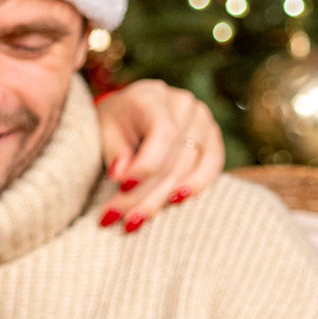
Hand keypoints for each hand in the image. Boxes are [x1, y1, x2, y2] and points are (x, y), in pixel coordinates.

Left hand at [92, 78, 226, 231]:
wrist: (132, 110)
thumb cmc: (116, 121)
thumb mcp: (104, 129)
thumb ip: (114, 151)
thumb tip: (120, 176)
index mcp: (153, 96)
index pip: (163, 134)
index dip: (145, 165)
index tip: (121, 187)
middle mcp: (184, 105)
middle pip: (172, 159)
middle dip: (142, 194)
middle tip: (117, 218)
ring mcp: (203, 120)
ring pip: (187, 169)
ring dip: (159, 200)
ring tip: (133, 221)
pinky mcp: (212, 137)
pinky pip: (212, 166)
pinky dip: (196, 186)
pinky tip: (175, 202)